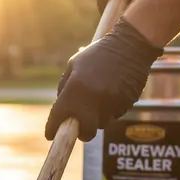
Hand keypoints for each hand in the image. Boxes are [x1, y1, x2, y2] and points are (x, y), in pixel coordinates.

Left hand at [44, 19, 161, 141]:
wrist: (129, 45)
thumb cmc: (97, 54)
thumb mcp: (74, 65)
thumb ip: (64, 88)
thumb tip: (61, 110)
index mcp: (74, 91)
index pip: (58, 119)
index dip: (52, 129)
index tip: (50, 135)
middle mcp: (92, 102)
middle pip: (86, 133)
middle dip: (82, 131)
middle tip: (81, 123)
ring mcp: (111, 105)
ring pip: (101, 123)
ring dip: (98, 116)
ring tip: (100, 96)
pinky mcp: (126, 105)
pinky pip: (115, 115)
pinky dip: (111, 109)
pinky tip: (113, 92)